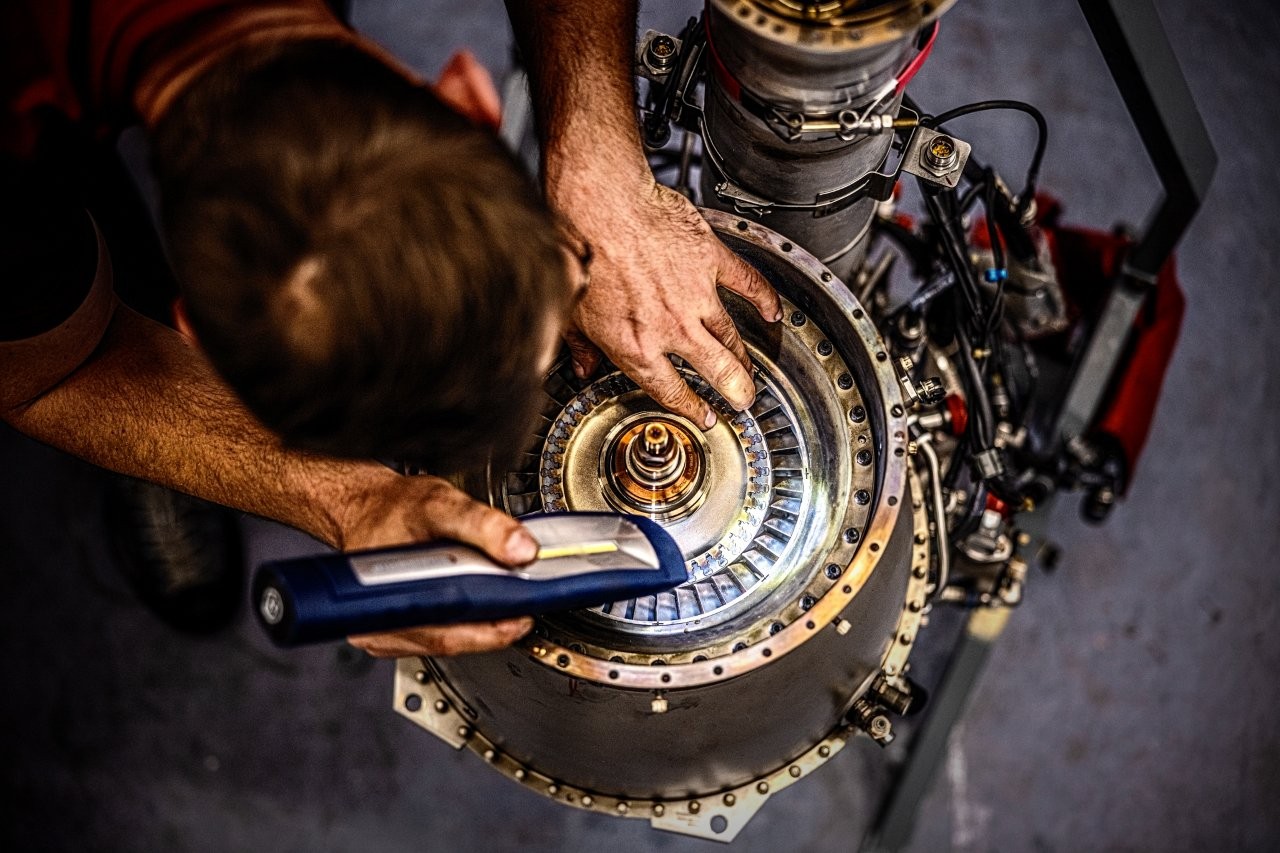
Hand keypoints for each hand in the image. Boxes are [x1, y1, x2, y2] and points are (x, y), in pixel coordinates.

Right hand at [336, 471, 536, 657]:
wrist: (365, 508)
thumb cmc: (393, 508)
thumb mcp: (442, 504)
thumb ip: (484, 525)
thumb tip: (523, 552)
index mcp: (389, 598)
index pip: (449, 633)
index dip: (493, 630)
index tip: (524, 616)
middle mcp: (381, 624)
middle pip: (451, 641)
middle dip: (491, 625)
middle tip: (519, 603)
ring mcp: (383, 632)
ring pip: (444, 642)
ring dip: (476, 624)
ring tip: (500, 600)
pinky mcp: (391, 632)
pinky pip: (433, 637)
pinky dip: (458, 622)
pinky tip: (472, 602)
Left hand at [558, 177, 781, 427]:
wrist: (600, 205)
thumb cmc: (582, 252)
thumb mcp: (572, 312)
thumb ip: (582, 346)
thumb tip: (583, 366)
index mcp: (636, 346)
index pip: (671, 390)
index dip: (691, 408)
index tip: (704, 416)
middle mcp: (673, 327)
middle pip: (717, 371)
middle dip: (735, 392)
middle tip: (743, 399)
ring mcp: (697, 295)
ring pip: (732, 337)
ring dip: (744, 357)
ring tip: (750, 369)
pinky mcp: (711, 260)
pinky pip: (747, 284)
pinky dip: (764, 299)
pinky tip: (773, 311)